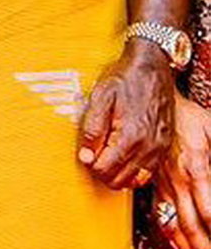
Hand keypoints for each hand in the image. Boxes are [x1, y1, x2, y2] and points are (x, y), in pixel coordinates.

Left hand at [80, 42, 174, 188]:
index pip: (106, 170)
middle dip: (102, 171)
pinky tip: (122, 158)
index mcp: (130, 135)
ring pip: (134, 180)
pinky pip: (147, 172)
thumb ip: (92, 129)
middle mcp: (148, 146)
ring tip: (107, 155)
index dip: (91, 164)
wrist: (151, 68)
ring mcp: (158, 148)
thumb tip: (85, 157)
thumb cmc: (124, 80)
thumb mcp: (100, 98)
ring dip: (117, 174)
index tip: (86, 153)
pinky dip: (133, 171)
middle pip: (119, 179)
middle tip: (94, 154)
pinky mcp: (163, 146)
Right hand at [157, 92, 210, 248]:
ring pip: (173, 224)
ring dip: (187, 245)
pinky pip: (159, 213)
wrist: (149, 97)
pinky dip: (170, 233)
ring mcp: (162, 182)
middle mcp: (176, 179)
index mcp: (195, 166)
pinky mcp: (152, 181)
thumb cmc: (184, 112)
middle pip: (191, 225)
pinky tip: (178, 243)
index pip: (210, 212)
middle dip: (203, 246)